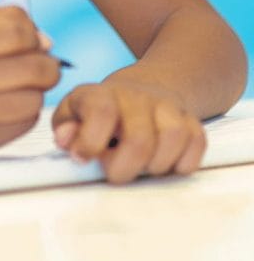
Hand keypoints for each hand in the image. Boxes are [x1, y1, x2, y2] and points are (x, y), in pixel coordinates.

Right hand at [0, 7, 61, 155]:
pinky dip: (27, 111)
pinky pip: (27, 122)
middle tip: (39, 65)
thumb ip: (2, 26)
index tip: (30, 40)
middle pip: (34, 67)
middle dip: (47, 64)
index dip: (32, 33)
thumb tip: (47, 43)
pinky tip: (9, 106)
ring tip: (19, 87)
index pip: (16, 30)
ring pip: (35, 97)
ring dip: (36, 90)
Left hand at [51, 79, 206, 183]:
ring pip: (172, 138)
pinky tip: (165, 163)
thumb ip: (64, 127)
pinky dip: (182, 162)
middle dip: (125, 168)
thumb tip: (67, 140)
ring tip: (142, 166)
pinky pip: (197, 144)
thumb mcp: (73, 112)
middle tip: (115, 172)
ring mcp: (168, 106)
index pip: (101, 111)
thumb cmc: (102, 110)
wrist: (146, 88)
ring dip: (156, 165)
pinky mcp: (191, 120)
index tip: (82, 158)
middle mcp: (138, 96)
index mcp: (103, 94)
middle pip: (140, 139)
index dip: (90, 142)